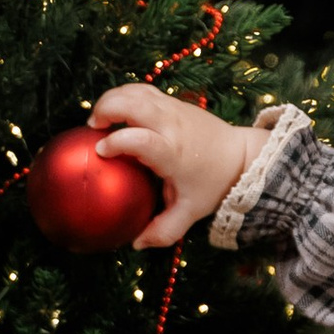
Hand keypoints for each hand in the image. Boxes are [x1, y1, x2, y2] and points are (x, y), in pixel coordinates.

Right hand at [89, 84, 258, 248]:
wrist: (239, 155)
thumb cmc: (211, 185)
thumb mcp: (189, 212)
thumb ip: (163, 231)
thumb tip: (136, 243)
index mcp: (173, 153)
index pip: (141, 139)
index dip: (117, 142)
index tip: (101, 150)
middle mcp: (171, 126)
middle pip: (133, 103)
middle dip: (106, 109)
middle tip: (94, 127)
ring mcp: (173, 109)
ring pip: (135, 91)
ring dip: (112, 99)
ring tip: (101, 119)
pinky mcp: (173, 101)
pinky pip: (142, 89)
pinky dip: (123, 94)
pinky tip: (116, 111)